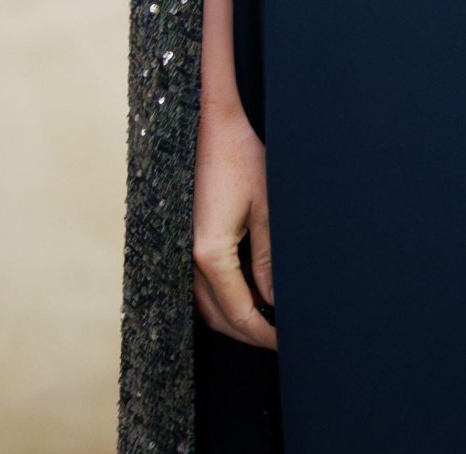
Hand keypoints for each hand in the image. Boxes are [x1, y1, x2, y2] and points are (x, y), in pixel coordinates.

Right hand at [193, 94, 276, 348]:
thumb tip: (274, 299)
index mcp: (211, 252)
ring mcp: (180, 249)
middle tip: (278, 338)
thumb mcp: (266, 206)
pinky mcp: (183, 239)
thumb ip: (268, 258)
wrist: (208, 123)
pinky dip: (220, 299)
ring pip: (204, 304)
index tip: (284, 342)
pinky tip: (242, 295)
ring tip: (265, 321)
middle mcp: (188, 257)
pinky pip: (199, 284)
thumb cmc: (239, 156)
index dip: (262, 332)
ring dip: (232, 318)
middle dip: (248, 332)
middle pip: (218, 316)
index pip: (238, 311)